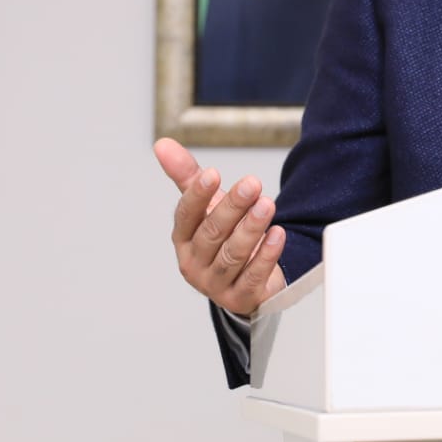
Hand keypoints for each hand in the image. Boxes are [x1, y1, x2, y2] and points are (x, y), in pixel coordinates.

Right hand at [156, 137, 286, 313]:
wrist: (247, 278)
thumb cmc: (224, 237)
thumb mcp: (207, 205)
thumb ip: (187, 176)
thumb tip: (163, 144)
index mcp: (184, 239)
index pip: (186, 216)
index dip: (197, 195)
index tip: (213, 174)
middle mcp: (195, 263)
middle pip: (212, 233)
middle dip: (233, 207)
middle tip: (252, 184)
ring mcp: (216, 284)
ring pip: (233, 254)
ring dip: (251, 228)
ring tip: (268, 205)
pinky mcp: (241, 298)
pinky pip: (253, 276)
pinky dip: (266, 255)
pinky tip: (278, 235)